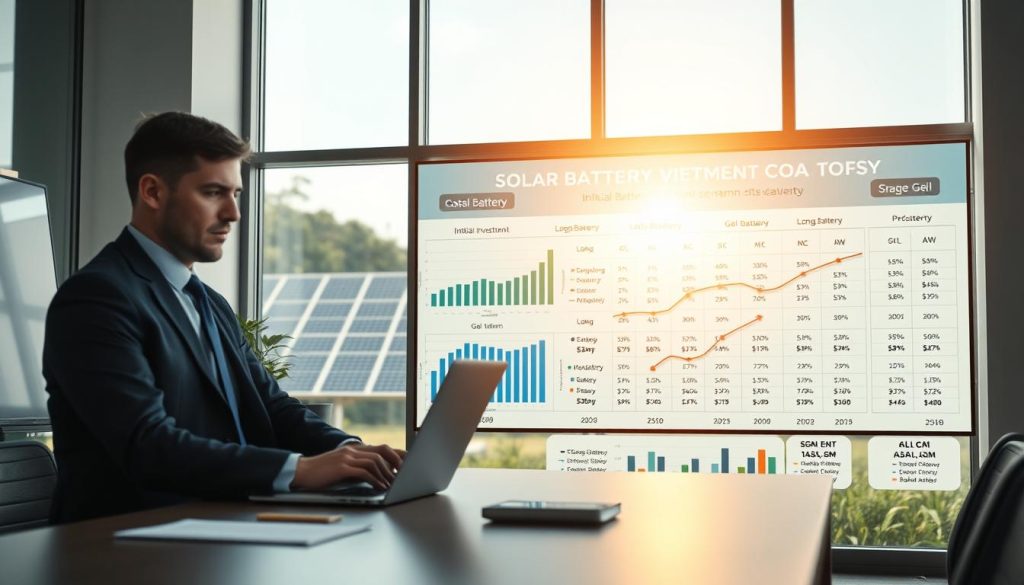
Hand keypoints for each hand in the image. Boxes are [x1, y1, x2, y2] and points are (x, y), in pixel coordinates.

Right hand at [291, 443, 406, 490]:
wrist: (302, 471)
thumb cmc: (322, 473)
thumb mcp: (343, 467)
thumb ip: (358, 467)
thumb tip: (377, 475)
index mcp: (355, 449)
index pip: (381, 448)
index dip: (396, 455)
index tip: (407, 465)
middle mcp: (353, 450)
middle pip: (382, 451)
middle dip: (396, 462)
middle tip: (405, 474)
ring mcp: (347, 457)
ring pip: (375, 461)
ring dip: (386, 474)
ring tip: (393, 484)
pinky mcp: (342, 467)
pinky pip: (364, 472)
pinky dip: (375, 479)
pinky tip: (380, 487)